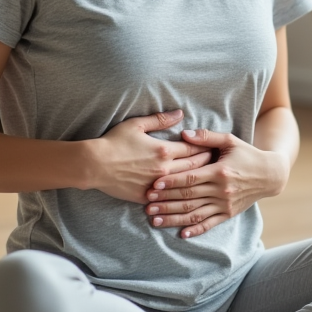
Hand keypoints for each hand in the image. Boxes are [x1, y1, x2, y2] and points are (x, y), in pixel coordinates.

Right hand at [89, 110, 214, 203]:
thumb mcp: (137, 125)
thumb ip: (160, 120)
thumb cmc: (114, 142)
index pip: (194, 149)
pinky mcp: (147, 197)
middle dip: (208, 164)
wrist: (94, 164)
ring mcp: (156, 185)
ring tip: (206, 179)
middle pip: (194, 167)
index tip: (215, 148)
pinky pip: (168, 198)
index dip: (207, 148)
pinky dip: (179, 196)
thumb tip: (180, 113)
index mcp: (164, 150)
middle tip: (217, 163)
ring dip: (197, 181)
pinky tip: (186, 195)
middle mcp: (164, 169)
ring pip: (184, 184)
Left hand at [144, 128, 289, 237]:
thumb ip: (206, 137)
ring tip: (155, 220)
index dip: (171, 182)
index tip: (154, 185)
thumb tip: (184, 134)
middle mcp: (222, 190)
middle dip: (166, 201)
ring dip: (174, 217)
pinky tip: (181, 234)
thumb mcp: (229, 141)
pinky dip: (195, 230)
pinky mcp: (229, 214)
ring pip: (195, 213)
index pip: (191, 178)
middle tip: (146, 204)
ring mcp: (225, 204)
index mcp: (220, 171)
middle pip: (189, 197)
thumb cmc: (247, 154)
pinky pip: (210, 223)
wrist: (270, 175)